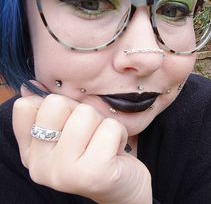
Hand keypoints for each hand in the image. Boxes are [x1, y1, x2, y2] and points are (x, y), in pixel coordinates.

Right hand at [13, 82, 151, 203]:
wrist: (123, 185)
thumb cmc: (95, 150)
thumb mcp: (68, 129)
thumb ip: (48, 109)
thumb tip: (28, 86)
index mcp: (31, 151)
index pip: (25, 107)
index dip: (56, 105)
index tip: (69, 123)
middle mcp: (40, 166)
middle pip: (57, 103)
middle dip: (81, 111)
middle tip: (90, 132)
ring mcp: (64, 172)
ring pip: (85, 113)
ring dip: (102, 123)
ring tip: (103, 142)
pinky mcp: (93, 173)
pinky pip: (110, 127)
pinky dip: (119, 132)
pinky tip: (115, 151)